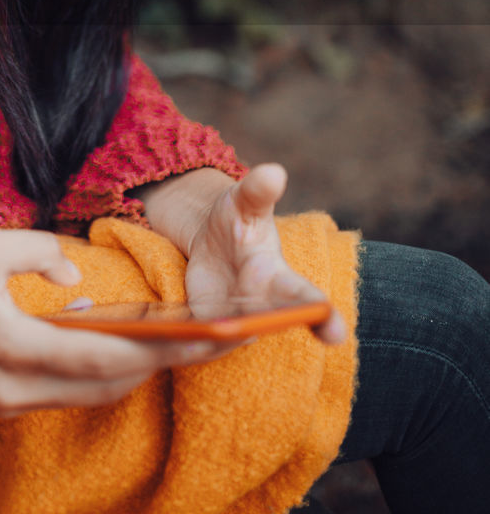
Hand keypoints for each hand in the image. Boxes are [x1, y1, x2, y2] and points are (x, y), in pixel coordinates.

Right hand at [0, 229, 229, 416]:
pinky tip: (117, 352)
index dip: (155, 351)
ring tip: (171, 347)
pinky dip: (98, 378)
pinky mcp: (3, 405)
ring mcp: (9, 403)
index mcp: (11, 345)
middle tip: (202, 344)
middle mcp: (15, 387)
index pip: (99, 357)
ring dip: (130, 374)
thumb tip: (74, 273)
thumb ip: (38, 252)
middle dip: (157, 366)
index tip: (198, 340)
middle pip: (105, 387)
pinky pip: (66, 397)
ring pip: (88, 396)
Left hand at [184, 163, 345, 345]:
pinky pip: (197, 340)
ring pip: (228, 338)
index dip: (324, 317)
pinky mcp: (204, 325)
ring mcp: (233, 319)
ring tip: (201, 332)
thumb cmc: (239, 219)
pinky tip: (176, 338)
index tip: (337, 334)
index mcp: (280, 277)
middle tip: (251, 334)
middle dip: (265, 330)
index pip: (307, 299)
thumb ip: (259, 190)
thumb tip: (273, 172)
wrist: (210, 239)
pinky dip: (187, 342)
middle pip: (269, 325)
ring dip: (217, 337)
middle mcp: (263, 306)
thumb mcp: (246, 201)